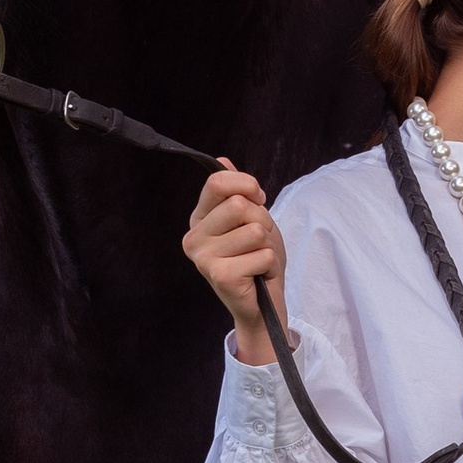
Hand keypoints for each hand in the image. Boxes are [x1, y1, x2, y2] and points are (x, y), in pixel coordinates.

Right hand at [182, 163, 286, 363]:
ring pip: (254, 230)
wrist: (263, 302)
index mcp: (199, 218)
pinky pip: (262, 254)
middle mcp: (194, 237)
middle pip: (239, 205)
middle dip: (262, 221)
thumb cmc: (256, 257)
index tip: (258, 200)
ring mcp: (204, 258)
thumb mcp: (250, 217)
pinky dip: (269, 264)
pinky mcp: (220, 276)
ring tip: (257, 259)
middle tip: (259, 241)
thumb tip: (223, 160)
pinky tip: (257, 275)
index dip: (248, 186)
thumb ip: (236, 190)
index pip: (218, 182)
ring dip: (267, 245)